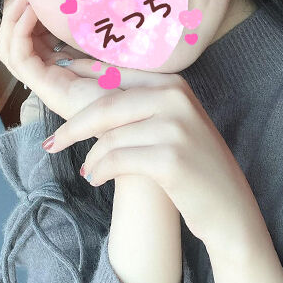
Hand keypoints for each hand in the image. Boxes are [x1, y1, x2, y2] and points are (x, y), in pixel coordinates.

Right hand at [0, 0, 173, 126]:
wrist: (143, 114)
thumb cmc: (138, 82)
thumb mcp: (118, 47)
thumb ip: (103, 29)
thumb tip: (100, 0)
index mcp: (66, 65)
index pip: (35, 36)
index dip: (30, 10)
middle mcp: (52, 75)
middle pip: (18, 41)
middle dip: (15, 11)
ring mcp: (47, 83)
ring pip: (12, 49)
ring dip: (12, 19)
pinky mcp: (47, 89)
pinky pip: (19, 58)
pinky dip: (20, 32)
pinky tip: (31, 11)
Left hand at [43, 60, 263, 254]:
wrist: (229, 207)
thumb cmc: (194, 164)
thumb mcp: (174, 122)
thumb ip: (140, 101)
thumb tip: (88, 84)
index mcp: (174, 84)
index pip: (116, 75)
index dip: (82, 79)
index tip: (59, 88)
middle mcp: (175, 98)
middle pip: (106, 105)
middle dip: (73, 126)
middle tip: (53, 143)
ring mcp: (175, 127)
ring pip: (109, 137)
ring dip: (92, 158)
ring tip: (90, 170)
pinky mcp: (170, 159)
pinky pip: (116, 161)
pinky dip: (100, 171)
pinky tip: (97, 178)